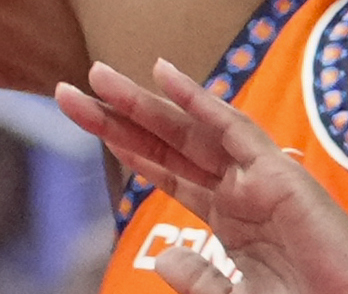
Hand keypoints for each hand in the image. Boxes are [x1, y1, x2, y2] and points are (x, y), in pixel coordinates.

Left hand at [59, 59, 347, 293]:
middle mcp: (239, 191)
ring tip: (97, 76)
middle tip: (67, 90)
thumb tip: (166, 259)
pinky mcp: (280, 175)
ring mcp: (258, 179)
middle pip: (166, 144)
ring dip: (143, 102)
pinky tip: (162, 73)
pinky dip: (198, 100)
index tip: (84, 120)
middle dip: (117, 117)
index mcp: (229, 217)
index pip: (164, 171)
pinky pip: (233, 129)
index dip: (124, 146)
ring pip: (189, 131)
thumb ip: (200, 280)